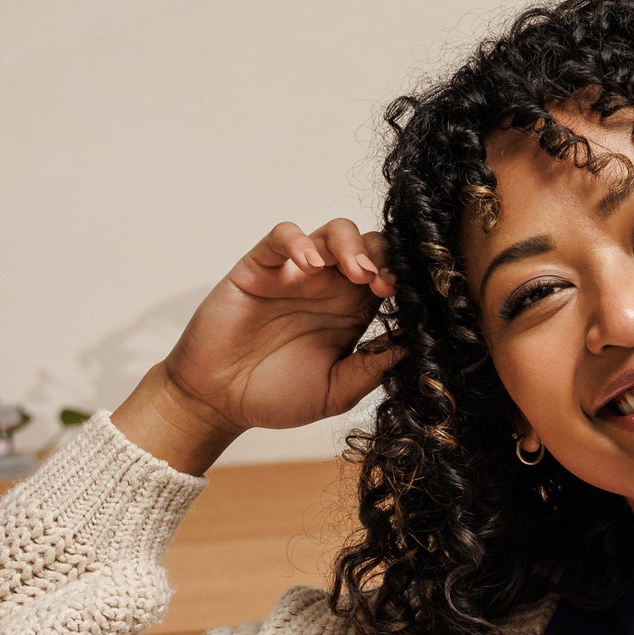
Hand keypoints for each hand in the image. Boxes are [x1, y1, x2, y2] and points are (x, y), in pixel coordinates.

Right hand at [160, 219, 403, 433]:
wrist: (220, 401)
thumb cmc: (277, 396)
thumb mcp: (337, 392)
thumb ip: (372, 368)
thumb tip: (413, 346)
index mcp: (353, 313)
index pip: (389, 278)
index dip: (402, 281)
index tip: (409, 300)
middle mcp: (329, 288)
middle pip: (369, 246)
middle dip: (384, 257)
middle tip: (384, 284)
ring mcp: (295, 274)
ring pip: (333, 232)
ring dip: (351, 245)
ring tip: (357, 272)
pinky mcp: (260, 267)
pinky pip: (281, 236)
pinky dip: (298, 241)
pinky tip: (309, 264)